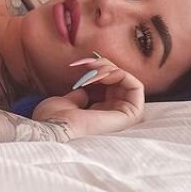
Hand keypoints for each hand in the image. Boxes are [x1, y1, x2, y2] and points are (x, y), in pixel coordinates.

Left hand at [31, 55, 145, 138]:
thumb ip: (80, 97)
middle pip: (119, 82)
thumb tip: (85, 92)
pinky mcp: (132, 115)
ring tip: (91, 69)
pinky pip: (136, 86)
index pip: (107, 87)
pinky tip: (101, 75)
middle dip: (103, 66)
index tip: (80, 65)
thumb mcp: (66, 103)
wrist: (55, 128)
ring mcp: (124, 117)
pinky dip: (120, 74)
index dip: (96, 71)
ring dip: (108, 68)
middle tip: (86, 63)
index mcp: (98, 117)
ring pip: (127, 81)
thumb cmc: (54, 119)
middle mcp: (113, 118)